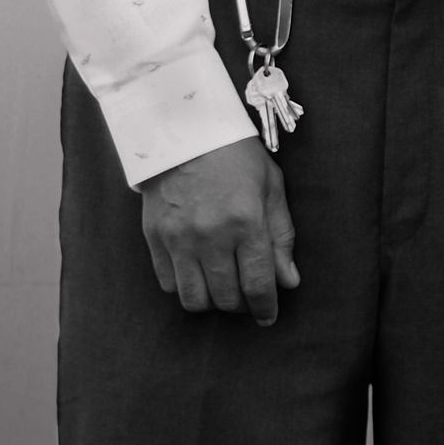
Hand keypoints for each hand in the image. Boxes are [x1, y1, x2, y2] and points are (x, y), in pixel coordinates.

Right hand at [141, 138, 298, 325]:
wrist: (185, 129)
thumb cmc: (235, 155)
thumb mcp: (270, 187)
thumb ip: (281, 236)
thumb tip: (288, 281)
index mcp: (245, 222)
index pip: (257, 284)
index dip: (265, 308)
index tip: (268, 315)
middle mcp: (210, 236)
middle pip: (227, 298)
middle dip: (242, 304)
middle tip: (248, 295)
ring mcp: (178, 239)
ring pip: (195, 299)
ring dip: (213, 301)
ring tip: (222, 287)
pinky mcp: (154, 238)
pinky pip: (169, 284)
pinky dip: (185, 287)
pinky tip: (198, 272)